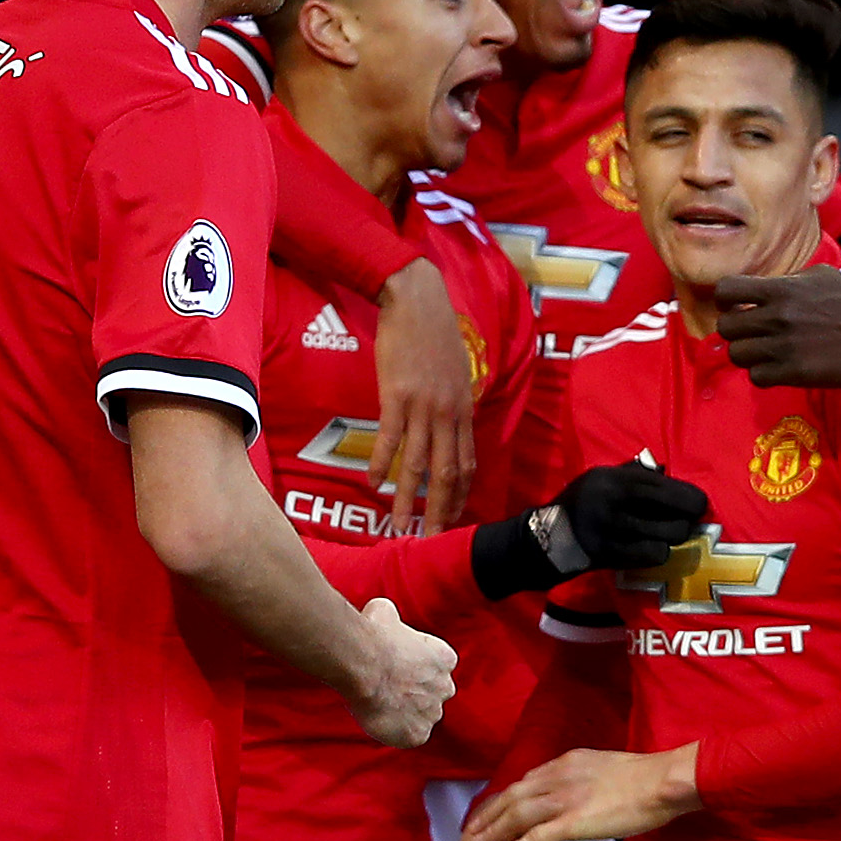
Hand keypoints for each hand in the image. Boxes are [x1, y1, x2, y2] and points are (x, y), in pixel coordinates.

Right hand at [343, 595, 459, 747]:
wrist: (365, 663)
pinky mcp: (418, 735)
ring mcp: (432, 713)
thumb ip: (390, 617)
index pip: (437, 667)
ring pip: (422, 716)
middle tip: (387, 689)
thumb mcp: (384, 612)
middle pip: (433, 694)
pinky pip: (410, 737)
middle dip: (415, 693)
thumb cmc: (374, 635)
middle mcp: (445, 687)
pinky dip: (396, 732)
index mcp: (445, 658)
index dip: (415, 668)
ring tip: (380, 705)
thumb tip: (382, 611)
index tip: (397, 668)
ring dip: (405, 713)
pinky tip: (379, 720)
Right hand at [368, 263, 476, 529]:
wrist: (416, 300)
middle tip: (429, 541)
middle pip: (447, 474)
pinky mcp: (396, 395)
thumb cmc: (433, 334)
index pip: (466, 465)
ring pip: (419, 464)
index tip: (451, 522)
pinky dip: (382, 465)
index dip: (460, 498)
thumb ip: (452, 405)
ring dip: (409, 500)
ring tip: (399, 527)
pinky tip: (374, 485)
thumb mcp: (455, 373)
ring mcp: (423, 406)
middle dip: (439, 512)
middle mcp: (448, 414)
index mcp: (463, 411)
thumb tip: (447, 429)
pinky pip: (390, 438)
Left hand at [445, 745, 700, 840]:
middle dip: (489, 813)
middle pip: (512, 794)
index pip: (526, 780)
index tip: (493, 809)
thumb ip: (586, 777)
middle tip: (472, 829)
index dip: (506, 797)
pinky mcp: (575, 821)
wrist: (664, 781)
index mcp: (566, 764)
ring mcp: (565, 798)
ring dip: (493, 830)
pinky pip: (537, 836)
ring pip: (517, 814)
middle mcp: (559, 776)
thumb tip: (580, 786)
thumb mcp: (605, 768)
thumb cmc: (646, 779)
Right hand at [548, 460, 714, 571]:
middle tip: (687, 522)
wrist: (548, 538)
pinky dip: (658, 552)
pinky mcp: (610, 555)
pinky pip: (651, 556)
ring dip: (672, 538)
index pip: (659, 487)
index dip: (686, 496)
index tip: (701, 503)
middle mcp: (612, 502)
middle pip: (670, 514)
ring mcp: (610, 531)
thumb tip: (665, 471)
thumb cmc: (581, 503)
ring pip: (665, 537)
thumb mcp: (600, 478)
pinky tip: (652, 548)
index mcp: (612, 480)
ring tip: (668, 535)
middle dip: (684, 520)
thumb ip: (632, 473)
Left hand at [706, 268, 840, 386]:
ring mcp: (784, 346)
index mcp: (782, 289)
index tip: (737, 307)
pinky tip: (779, 370)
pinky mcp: (795, 373)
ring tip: (766, 355)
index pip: (727, 289)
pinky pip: (757, 377)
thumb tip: (770, 286)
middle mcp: (777, 316)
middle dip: (736, 332)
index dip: (726, 301)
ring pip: (737, 355)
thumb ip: (791, 280)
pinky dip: (764, 375)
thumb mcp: (823, 276)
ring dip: (749, 356)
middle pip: (726, 327)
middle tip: (752, 336)